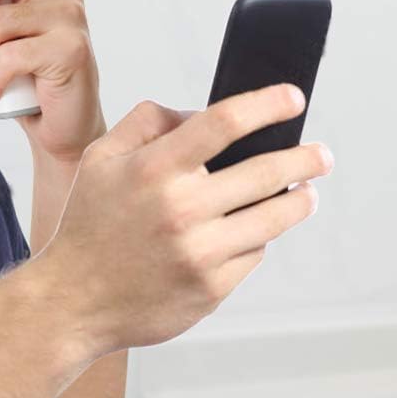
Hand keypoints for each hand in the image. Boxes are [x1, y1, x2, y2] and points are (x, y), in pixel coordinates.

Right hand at [37, 84, 334, 361]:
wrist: (74, 299)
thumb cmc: (89, 223)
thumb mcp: (101, 157)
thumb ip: (148, 121)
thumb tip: (199, 114)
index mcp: (154, 168)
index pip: (223, 123)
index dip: (266, 104)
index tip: (292, 97)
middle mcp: (181, 208)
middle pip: (266, 172)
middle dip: (305, 158)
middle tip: (322, 154)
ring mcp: (200, 252)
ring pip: (273, 217)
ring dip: (299, 200)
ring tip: (306, 191)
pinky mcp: (212, 288)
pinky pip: (254, 254)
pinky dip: (258, 238)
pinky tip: (250, 232)